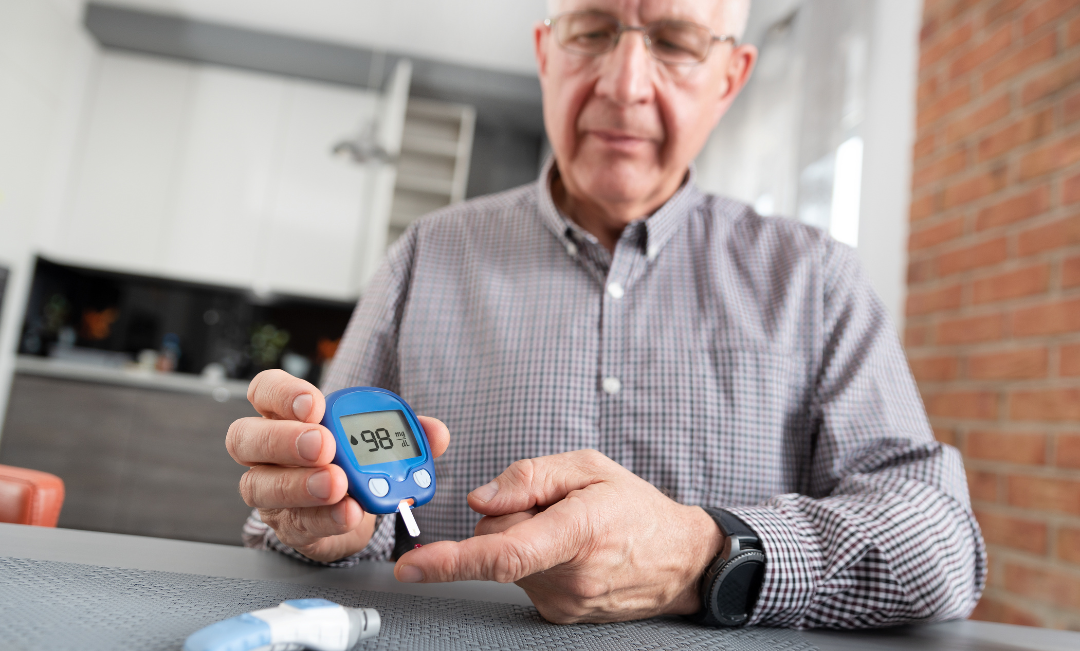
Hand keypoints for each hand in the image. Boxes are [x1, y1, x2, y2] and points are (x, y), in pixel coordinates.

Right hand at [226, 370, 448, 562]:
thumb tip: (436, 432)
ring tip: (337, 485)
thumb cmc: (353, 463)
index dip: (284, 394)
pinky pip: (296, 522)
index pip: (265, 390)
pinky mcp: (285, 526)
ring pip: (261, 485)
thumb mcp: (379, 442)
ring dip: (302, 485)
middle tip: (324, 445)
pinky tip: (350, 513)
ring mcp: (268, 490)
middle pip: (247, 438)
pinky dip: (326, 518)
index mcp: (286, 415)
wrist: (349, 512)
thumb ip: (406, 433)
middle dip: (286, 440)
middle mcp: (265, 451)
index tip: (315, 404)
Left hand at [392, 450, 722, 622]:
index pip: (504, 553)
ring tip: (570, 531)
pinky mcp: (558, 614)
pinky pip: (521, 578)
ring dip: (524, 540)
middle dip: (507, 518)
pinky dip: (534, 560)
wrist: (679, 561)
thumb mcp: (590, 468)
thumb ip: (530, 477)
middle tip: (551, 506)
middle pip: (496, 543)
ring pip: (506, 562)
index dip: (451, 561)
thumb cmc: (636, 509)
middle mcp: (568, 576)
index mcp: (577, 532)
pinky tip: (570, 552)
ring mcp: (563, 602)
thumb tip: (480, 500)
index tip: (412, 567)